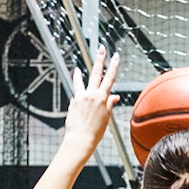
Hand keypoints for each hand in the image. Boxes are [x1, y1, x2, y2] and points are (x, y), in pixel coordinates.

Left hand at [58, 47, 119, 163]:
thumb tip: (114, 96)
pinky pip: (76, 96)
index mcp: (102, 98)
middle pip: (96, 73)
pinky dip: (78, 97)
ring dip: (79, 75)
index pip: (110, 78)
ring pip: (80, 82)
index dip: (113, 66)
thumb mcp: (106, 117)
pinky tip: (78, 102)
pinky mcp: (73, 102)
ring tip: (77, 69)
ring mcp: (80, 97)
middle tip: (101, 49)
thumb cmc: (95, 132)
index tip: (115, 55)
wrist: (80, 139)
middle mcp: (91, 95)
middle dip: (99, 60)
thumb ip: (109, 104)